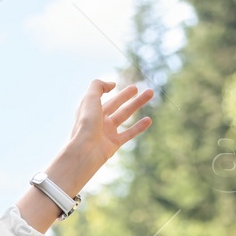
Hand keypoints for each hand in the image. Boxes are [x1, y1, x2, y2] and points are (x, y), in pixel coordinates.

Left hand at [18, 79, 155, 232]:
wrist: (85, 151)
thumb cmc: (86, 124)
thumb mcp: (89, 99)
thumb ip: (98, 86)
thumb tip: (112, 84)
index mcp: (89, 110)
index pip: (99, 97)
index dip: (106, 90)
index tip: (115, 84)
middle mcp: (97, 120)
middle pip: (115, 105)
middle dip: (127, 96)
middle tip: (138, 88)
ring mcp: (106, 132)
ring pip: (124, 115)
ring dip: (137, 104)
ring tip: (150, 93)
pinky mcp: (114, 144)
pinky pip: (129, 133)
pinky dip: (139, 126)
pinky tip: (149, 120)